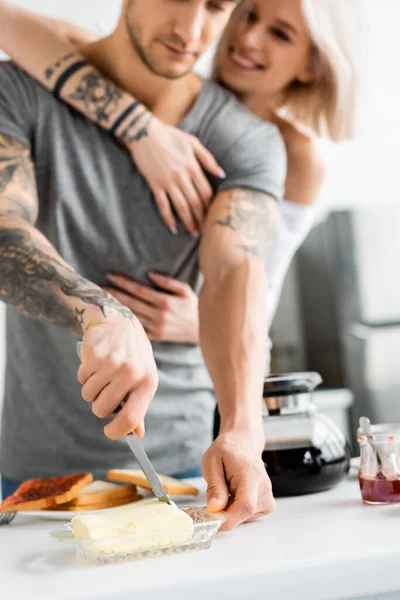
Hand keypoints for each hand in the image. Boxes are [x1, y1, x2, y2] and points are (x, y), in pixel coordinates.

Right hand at [77, 310, 157, 439]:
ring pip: (88, 395)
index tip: (109, 432)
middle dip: (99, 405)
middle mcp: (131, 373)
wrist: (121, 323)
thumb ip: (138, 408)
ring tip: (102, 374)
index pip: (131, 418)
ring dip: (91, 389)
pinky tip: (96, 363)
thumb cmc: (134, 358)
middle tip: (105, 391)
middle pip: (102, 409)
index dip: (117, 431)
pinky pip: (81, 379)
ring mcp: (112, 363)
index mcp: (147, 383)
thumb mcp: (143, 379)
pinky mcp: (95, 355)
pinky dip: (85, 375)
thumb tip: (137, 435)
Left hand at [104, 272, 198, 343]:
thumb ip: (168, 282)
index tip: (110, 276)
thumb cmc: (193, 307)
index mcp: (165, 302)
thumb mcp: (185, 291)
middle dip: (114, 294)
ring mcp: (156, 328)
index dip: (123, 282)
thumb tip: (150, 275)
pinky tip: (113, 317)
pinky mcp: (155, 337)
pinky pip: (136, 329)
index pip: (139, 290)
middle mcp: (159, 315)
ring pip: (131, 316)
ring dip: (116, 308)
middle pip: (131, 303)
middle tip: (98, 287)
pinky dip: (125, 322)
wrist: (201, 331)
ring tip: (102, 300)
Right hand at [128, 117, 224, 235]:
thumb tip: (222, 174)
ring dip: (188, 222)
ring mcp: (167, 182)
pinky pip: (162, 205)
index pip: (206, 191)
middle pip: (195, 202)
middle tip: (207, 230)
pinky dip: (168, 217)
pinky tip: (173, 228)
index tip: (214, 215)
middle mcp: (182, 176)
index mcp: (192, 166)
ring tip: (194, 233)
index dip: (211, 205)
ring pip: (181, 206)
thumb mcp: (192, 142)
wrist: (143, 132)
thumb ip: (208, 159)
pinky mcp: (155, 184)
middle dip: (202, 218)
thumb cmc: (170, 135)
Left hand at [202, 430, 274, 530]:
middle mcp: (264, 487)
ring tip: (226, 490)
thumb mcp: (212, 463)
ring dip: (231, 511)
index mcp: (250, 475)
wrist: (242, 444)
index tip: (214, 523)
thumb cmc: (227, 451)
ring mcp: (268, 496)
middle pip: (245, 514)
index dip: (229, 519)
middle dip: (225, 513)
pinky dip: (237, 511)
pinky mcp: (267, 503)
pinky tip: (234, 496)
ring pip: (245, 517)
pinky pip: (249, 516)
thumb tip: (215, 509)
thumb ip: (215, 487)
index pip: (246, 505)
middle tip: (214, 497)